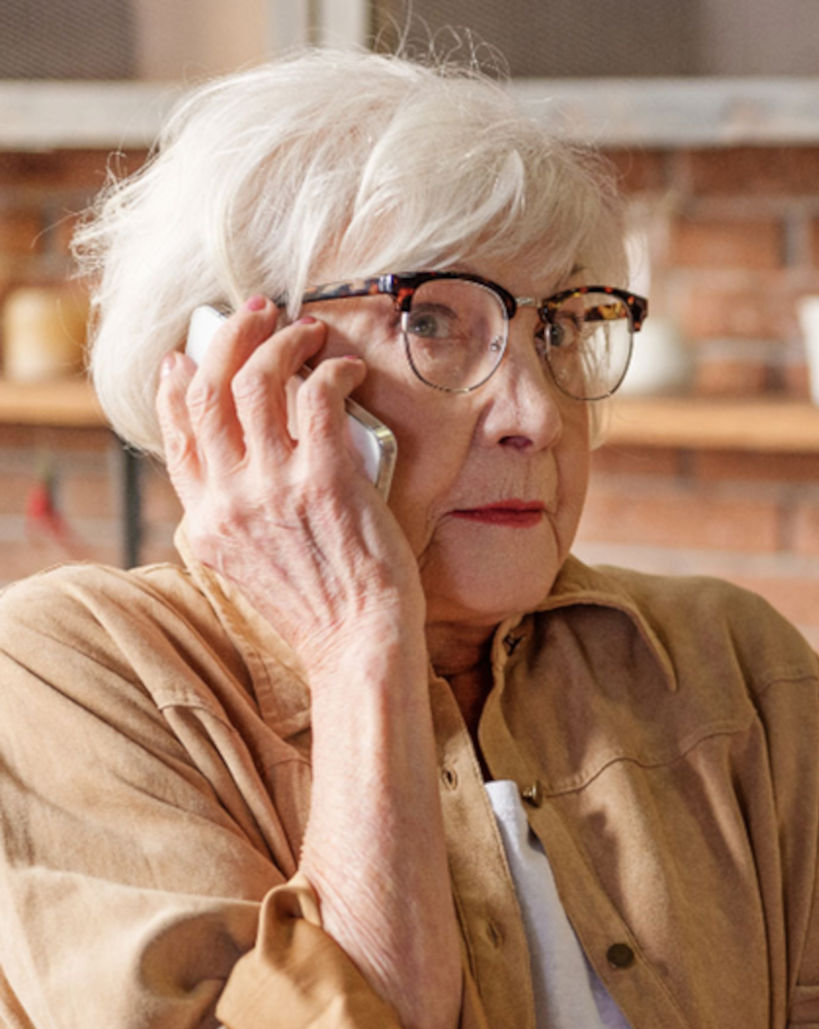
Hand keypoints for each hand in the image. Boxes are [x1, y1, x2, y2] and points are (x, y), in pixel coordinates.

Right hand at [158, 297, 421, 672]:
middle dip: (229, 339)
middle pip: (208, 392)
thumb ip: (243, 514)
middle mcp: (229, 500)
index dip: (179, 385)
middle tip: (257, 313)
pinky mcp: (325, 480)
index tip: (191, 355)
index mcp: (207, 522)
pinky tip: (345, 369)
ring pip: (254, 383)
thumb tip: (257, 460)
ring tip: (307, 330)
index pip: (176, 435)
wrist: (359, 644)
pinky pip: (317, 399)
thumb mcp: (255, 565)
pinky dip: (330, 371)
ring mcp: (273, 488)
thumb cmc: (325, 609)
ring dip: (280, 343)